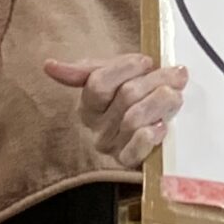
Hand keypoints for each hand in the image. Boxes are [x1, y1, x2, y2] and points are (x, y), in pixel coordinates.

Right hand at [46, 55, 187, 168]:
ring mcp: (111, 145)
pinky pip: (135, 152)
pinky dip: (149, 137)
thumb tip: (48, 66)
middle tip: (175, 75)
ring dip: (160, 103)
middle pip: (125, 97)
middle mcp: (96, 126)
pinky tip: (162, 125)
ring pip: (135, 119)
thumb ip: (83, 70)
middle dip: (154, 82)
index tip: (146, 61)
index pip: (99, 83)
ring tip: (175, 94)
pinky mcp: (128, 162)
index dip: (125, 68)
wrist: (147, 119)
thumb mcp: (108, 76)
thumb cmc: (126, 94)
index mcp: (88, 103)